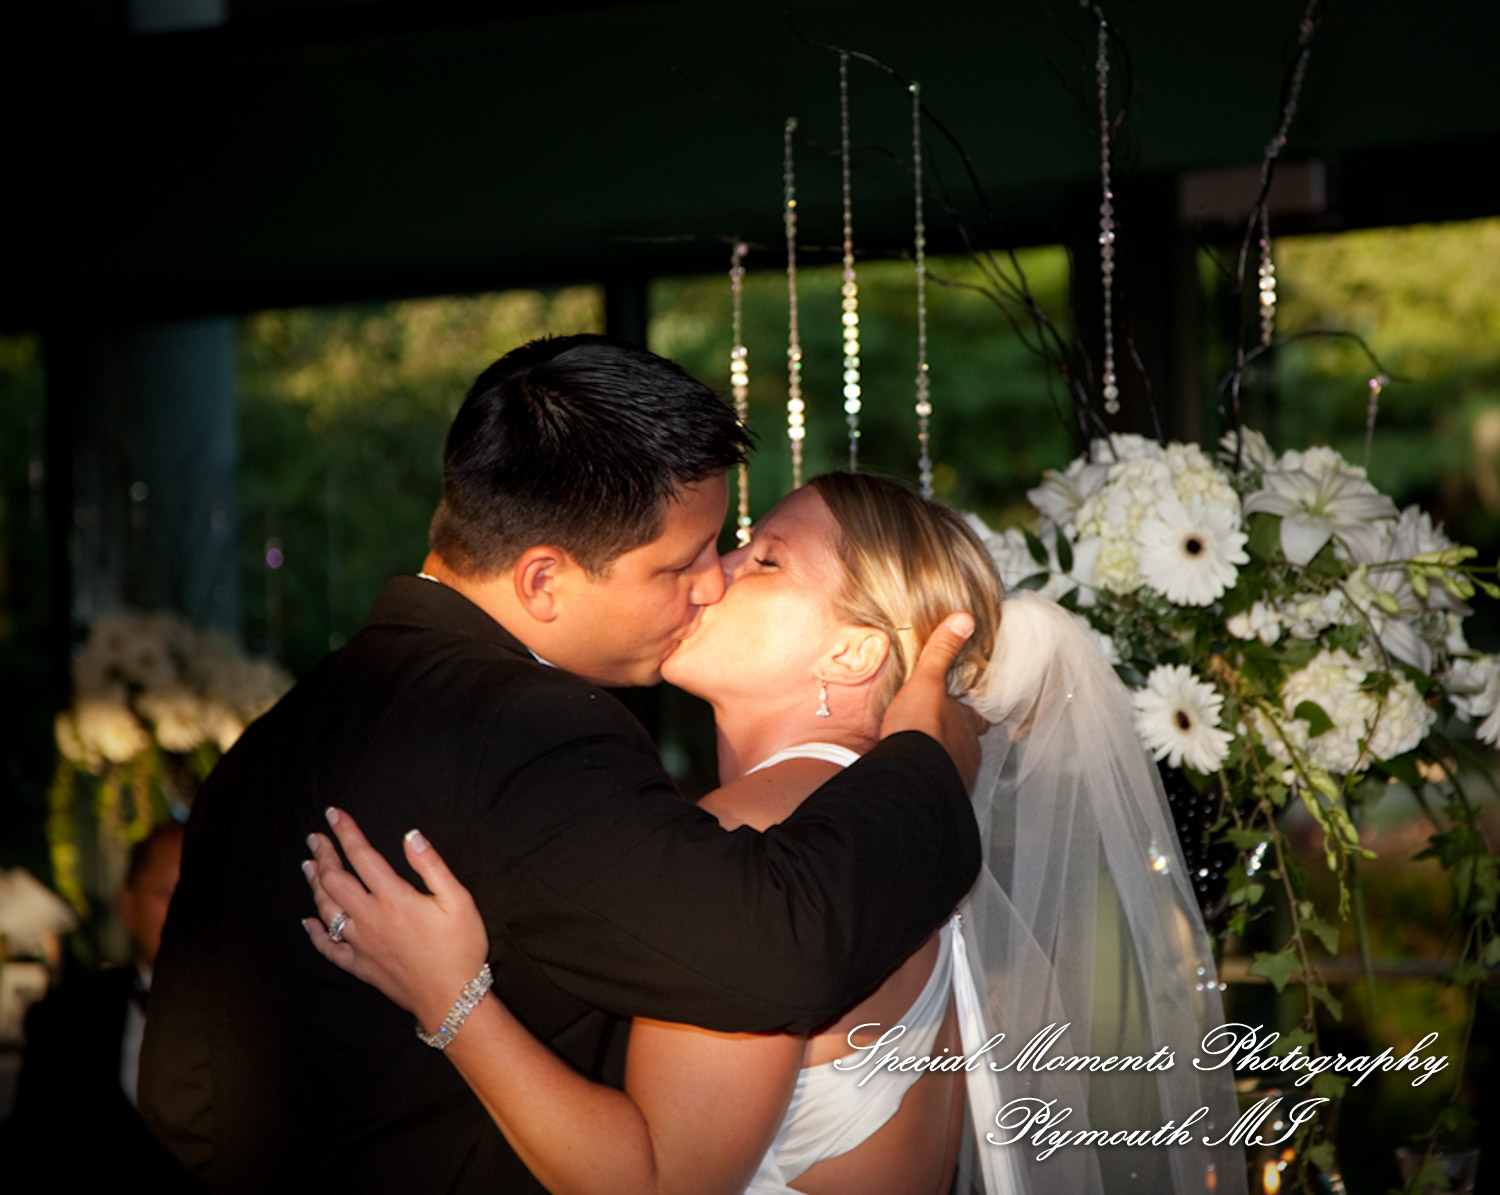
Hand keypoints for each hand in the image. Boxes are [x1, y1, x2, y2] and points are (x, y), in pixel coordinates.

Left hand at [302, 808, 488, 1033]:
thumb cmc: (460, 947)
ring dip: (314, 885)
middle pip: (336, 879)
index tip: (333, 814)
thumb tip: (411, 836)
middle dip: (323, 855)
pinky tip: (308, 922)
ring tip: (307, 866)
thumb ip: (431, 866)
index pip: (362, 856)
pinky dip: (315, 933)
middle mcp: (370, 917)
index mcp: (394, 897)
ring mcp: (361, 943)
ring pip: (327, 909)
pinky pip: (329, 948)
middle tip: (314, 838)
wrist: (451, 998)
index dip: (346, 832)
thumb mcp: (459, 900)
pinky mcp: (360, 965)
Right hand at [879, 611, 988, 787]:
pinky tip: (918, 776)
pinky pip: (941, 784)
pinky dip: (932, 778)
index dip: (969, 712)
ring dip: (943, 759)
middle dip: (955, 737)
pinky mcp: (942, 794)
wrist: (906, 777)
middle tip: (938, 732)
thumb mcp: (926, 682)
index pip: (977, 716)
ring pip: (955, 764)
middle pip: (967, 741)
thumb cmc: (918, 728)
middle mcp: (968, 750)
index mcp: (967, 722)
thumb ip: (942, 652)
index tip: (961, 708)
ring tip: (925, 755)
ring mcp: (957, 774)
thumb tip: (964, 618)